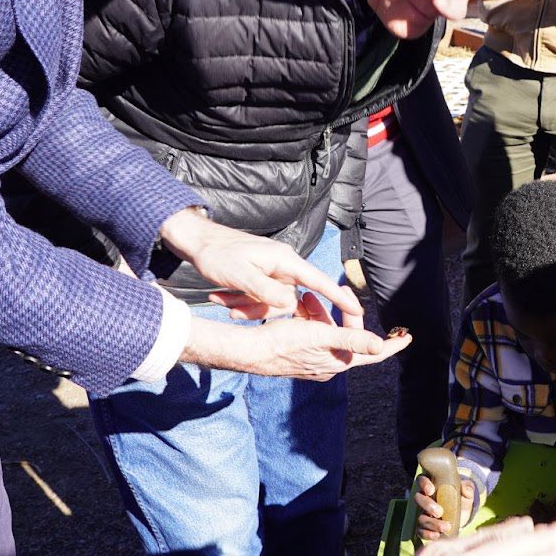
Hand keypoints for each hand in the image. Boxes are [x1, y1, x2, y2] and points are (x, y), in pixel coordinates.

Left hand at [159, 207, 360, 321]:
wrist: (198, 242)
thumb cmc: (218, 255)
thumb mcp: (241, 275)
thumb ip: (267, 291)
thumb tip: (291, 305)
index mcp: (284, 261)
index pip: (319, 281)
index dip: (339, 298)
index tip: (357, 313)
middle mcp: (283, 267)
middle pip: (288, 301)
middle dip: (260, 309)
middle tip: (233, 308)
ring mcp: (272, 274)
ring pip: (271, 303)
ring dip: (246, 306)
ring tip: (221, 298)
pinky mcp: (262, 279)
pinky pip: (260, 300)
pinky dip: (242, 303)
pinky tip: (221, 296)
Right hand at [183, 313, 408, 379]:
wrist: (250, 351)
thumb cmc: (284, 342)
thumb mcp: (321, 336)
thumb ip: (352, 339)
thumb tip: (381, 345)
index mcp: (339, 360)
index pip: (374, 353)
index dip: (392, 345)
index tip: (408, 336)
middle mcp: (329, 363)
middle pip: (348, 334)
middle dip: (345, 313)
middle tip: (340, 291)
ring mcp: (314, 360)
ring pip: (329, 331)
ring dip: (323, 313)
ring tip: (309, 299)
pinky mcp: (300, 354)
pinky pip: (314, 333)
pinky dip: (311, 319)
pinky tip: (300, 307)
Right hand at [414, 473, 477, 540]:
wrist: (463, 515)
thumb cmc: (461, 498)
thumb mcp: (467, 492)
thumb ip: (467, 489)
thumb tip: (466, 491)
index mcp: (432, 485)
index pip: (422, 480)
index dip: (424, 484)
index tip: (431, 490)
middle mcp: (425, 499)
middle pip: (418, 499)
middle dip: (428, 505)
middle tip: (440, 512)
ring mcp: (424, 514)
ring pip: (421, 517)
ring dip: (432, 523)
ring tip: (446, 527)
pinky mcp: (425, 527)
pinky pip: (420, 531)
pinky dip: (428, 534)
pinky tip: (437, 535)